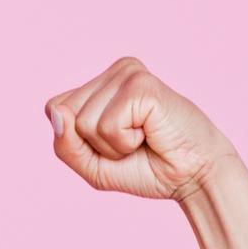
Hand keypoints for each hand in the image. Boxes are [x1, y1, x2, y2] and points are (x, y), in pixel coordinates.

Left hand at [45, 57, 238, 201]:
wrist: (193, 176)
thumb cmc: (145, 168)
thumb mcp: (91, 165)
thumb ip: (64, 144)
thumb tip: (57, 113)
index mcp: (100, 83)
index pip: (54, 108)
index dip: (75, 139)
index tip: (111, 143)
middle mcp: (113, 72)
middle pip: (65, 115)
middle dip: (93, 144)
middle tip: (131, 143)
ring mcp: (128, 74)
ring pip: (83, 122)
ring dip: (111, 145)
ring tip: (142, 138)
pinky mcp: (142, 85)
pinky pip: (107, 126)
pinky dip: (124, 142)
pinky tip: (150, 133)